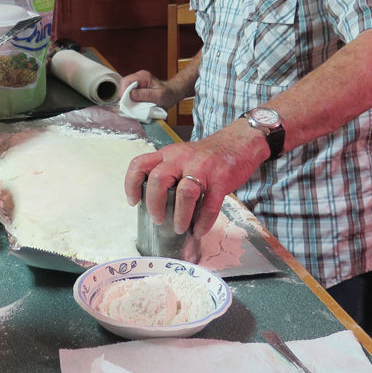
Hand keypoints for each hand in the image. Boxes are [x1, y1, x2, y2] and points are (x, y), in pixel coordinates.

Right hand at [118, 70, 179, 109]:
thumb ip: (144, 95)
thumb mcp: (158, 96)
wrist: (172, 93)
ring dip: (126, 98)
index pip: (126, 82)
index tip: (125, 102)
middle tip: (128, 105)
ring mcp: (137, 81)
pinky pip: (128, 91)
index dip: (123, 93)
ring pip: (124, 88)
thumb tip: (130, 94)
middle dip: (124, 96)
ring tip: (132, 105)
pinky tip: (134, 103)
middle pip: (123, 85)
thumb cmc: (168, 94)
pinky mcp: (136, 86)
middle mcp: (138, 76)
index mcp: (143, 76)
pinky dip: (129, 98)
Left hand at [124, 121, 266, 237]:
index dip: (131, 184)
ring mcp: (202, 168)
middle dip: (154, 204)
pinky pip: (210, 205)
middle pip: (158, 179)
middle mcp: (182, 159)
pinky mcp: (221, 180)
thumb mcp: (182, 156)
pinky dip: (203, 222)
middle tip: (157, 219)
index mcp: (169, 154)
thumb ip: (169, 172)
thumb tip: (156, 203)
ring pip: (184, 193)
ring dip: (180, 215)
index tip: (133, 202)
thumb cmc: (208, 155)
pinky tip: (198, 230)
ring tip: (179, 228)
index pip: (140, 164)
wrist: (240, 142)